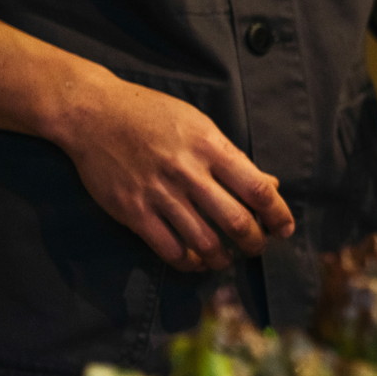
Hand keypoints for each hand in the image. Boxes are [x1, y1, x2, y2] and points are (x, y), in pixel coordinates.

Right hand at [54, 76, 294, 271]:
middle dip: (254, 242)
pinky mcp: (133, 211)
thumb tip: (269, 185)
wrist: (93, 114)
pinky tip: (196, 260)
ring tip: (227, 259)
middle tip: (257, 248)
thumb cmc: (151, 115)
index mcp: (210, 148)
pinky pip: (168, 248)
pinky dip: (188, 261)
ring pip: (204, 241)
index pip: (257, 189)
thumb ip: (233, 158)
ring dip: (222, 258)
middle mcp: (188, 173)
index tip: (284, 229)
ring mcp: (160, 194)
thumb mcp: (200, 125)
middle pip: (235, 221)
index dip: (278, 214)